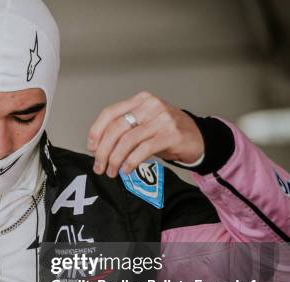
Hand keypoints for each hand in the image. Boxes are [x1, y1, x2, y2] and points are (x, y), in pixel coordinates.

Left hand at [87, 91, 204, 177]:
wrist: (199, 138)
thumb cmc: (168, 133)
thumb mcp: (144, 124)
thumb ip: (124, 130)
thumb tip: (98, 147)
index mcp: (140, 100)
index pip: (110, 113)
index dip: (96, 131)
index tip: (91, 147)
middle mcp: (151, 106)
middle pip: (116, 128)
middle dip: (103, 150)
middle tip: (99, 166)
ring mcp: (162, 119)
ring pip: (127, 140)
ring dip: (115, 159)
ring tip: (112, 171)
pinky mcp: (171, 135)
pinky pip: (143, 150)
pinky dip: (130, 162)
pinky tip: (126, 170)